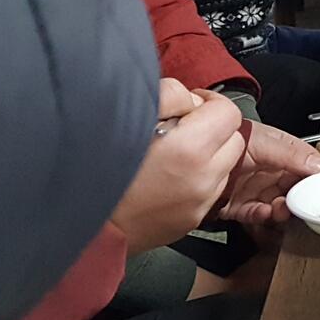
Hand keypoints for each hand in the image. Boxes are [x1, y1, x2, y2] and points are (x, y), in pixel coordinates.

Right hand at [110, 81, 247, 253]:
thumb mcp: (131, 114)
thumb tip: (192, 100)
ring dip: (210, 154)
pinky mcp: (194, 218)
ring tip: (174, 153)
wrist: (85, 222)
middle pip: (234, 138)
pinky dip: (201, 177)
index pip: (229, 112)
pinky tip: (170, 176)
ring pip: (226, 165)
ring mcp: (201, 201)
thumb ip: (169, 97)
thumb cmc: (97, 166)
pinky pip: (212, 189)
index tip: (189, 106)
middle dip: (214, 128)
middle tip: (182, 128)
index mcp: (190, 147)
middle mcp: (204, 177)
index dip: (209, 102)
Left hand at [213, 122, 319, 224]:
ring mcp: (252, 188)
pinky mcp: (239, 205)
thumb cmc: (224, 140)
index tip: (316, 184)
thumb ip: (289, 152)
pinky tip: (265, 212)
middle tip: (299, 199)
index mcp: (275, 150)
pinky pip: (257, 213)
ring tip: (282, 207)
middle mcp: (265, 169)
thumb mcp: (261, 141)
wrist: (191, 164)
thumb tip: (316, 164)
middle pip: (291, 187)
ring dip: (282, 208)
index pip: (302, 163)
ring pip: (277, 203)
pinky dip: (262, 215)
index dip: (310, 174)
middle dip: (297, 196)